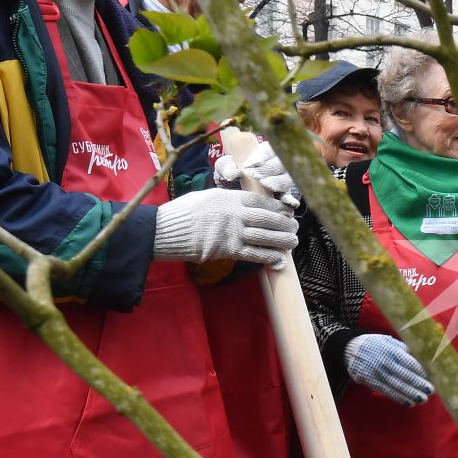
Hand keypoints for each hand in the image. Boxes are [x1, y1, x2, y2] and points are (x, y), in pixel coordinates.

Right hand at [151, 188, 298, 266]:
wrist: (163, 230)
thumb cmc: (182, 213)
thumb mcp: (205, 197)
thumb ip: (226, 200)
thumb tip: (243, 204)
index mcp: (228, 197)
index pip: (260, 201)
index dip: (277, 208)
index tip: (288, 212)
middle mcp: (233, 213)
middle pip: (267, 218)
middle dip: (284, 224)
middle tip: (295, 228)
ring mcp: (231, 231)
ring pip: (264, 236)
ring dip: (282, 241)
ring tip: (293, 242)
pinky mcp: (227, 249)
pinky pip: (253, 254)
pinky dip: (268, 257)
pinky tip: (279, 259)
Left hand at [214, 140, 299, 206]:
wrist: (242, 183)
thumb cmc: (236, 170)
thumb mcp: (229, 166)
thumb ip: (228, 168)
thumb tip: (232, 174)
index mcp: (268, 151)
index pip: (268, 150)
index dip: (260, 157)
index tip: (249, 165)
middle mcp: (280, 162)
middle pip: (279, 164)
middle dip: (267, 169)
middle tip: (255, 175)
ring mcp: (285, 177)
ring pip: (286, 178)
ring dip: (276, 182)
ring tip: (265, 184)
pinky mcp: (286, 192)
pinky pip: (290, 195)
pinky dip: (290, 199)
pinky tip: (290, 202)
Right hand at [344, 334, 433, 405]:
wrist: (351, 349)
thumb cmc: (376, 344)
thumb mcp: (389, 341)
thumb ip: (404, 349)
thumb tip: (421, 356)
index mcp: (392, 350)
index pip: (409, 362)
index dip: (420, 371)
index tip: (431, 378)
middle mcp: (385, 362)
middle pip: (404, 375)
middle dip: (418, 384)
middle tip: (430, 391)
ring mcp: (377, 373)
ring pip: (396, 386)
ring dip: (410, 394)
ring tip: (422, 399)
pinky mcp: (371, 382)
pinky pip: (387, 391)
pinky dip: (399, 398)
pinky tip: (409, 402)